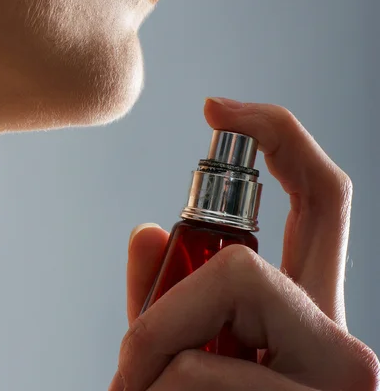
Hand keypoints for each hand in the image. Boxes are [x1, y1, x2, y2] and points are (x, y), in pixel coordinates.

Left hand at [109, 98, 379, 389]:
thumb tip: (145, 232)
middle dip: (163, 313)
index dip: (279, 135)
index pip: (324, 197)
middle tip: (130, 365)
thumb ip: (165, 294)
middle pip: (241, 267)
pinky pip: (195, 374)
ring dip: (148, 368)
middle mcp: (339, 342)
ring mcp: (336, 380)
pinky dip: (153, 390)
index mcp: (312, 313)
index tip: (215, 108)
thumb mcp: (179, 353)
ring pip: (207, 332)